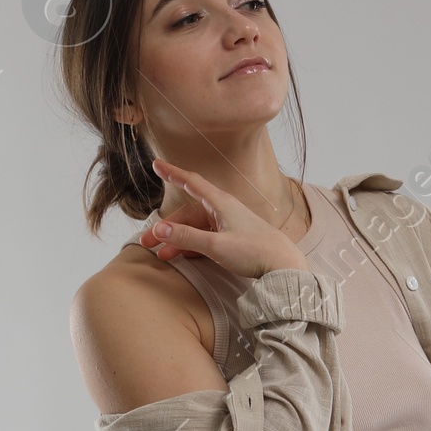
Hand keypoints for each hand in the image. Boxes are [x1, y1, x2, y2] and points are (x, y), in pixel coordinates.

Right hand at [140, 157, 308, 278]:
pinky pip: (206, 238)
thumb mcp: (216, 246)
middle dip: (167, 227)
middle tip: (147, 242)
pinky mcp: (234, 239)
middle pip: (188, 214)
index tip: (156, 164)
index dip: (172, 173)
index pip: (191, 182)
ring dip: (178, 241)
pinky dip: (192, 246)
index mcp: (220, 203)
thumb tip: (159, 230)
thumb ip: (187, 238)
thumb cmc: (254, 252)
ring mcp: (229, 224)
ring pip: (196, 228)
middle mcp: (224, 210)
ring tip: (162, 256)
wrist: (284, 265)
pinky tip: (183, 257)